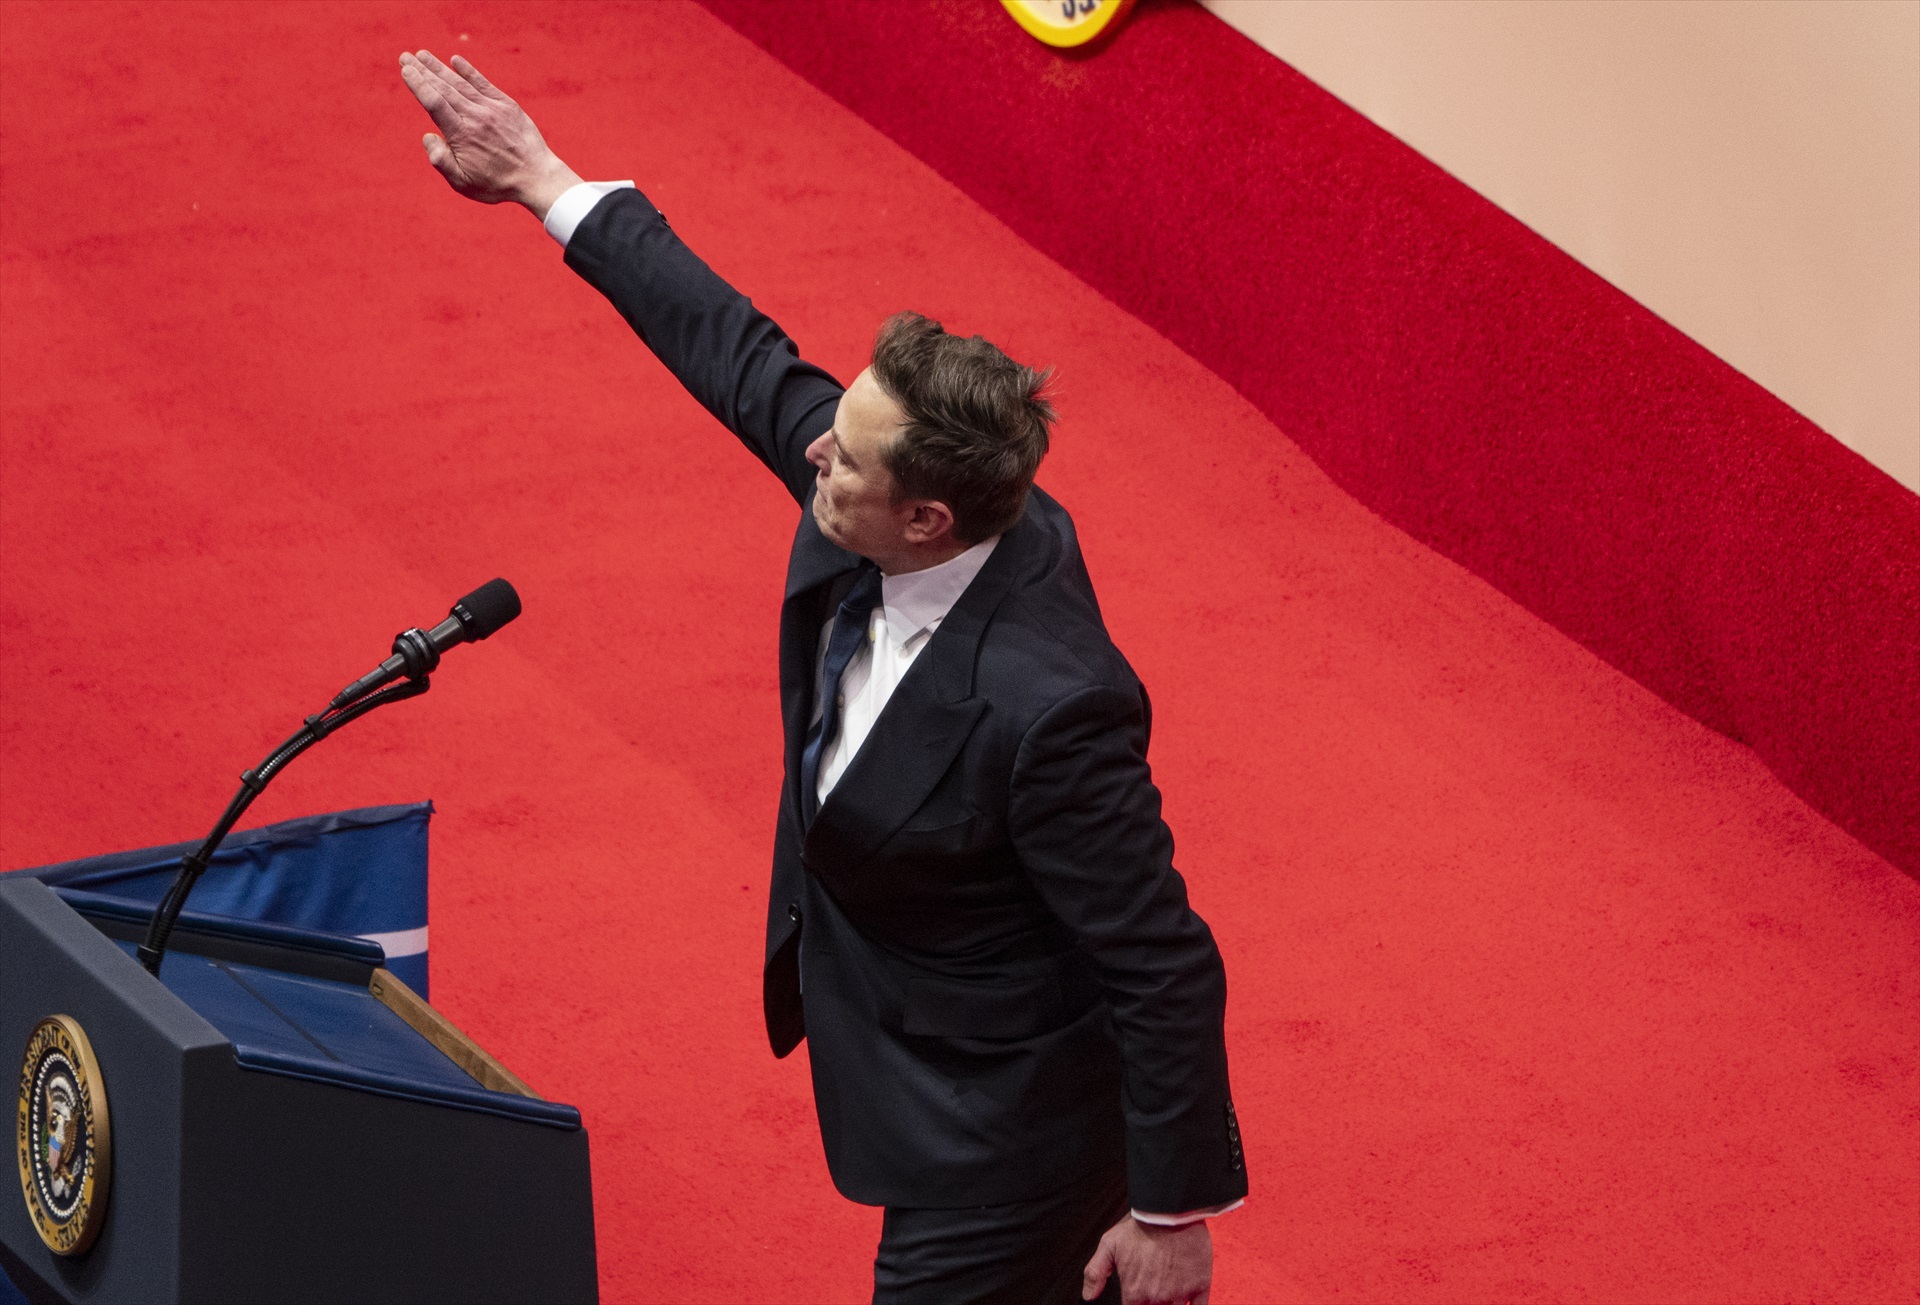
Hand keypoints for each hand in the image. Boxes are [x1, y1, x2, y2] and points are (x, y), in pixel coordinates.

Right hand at [397, 50, 581, 216]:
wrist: (537, 177)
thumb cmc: (497, 184)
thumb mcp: (463, 183)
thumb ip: (441, 160)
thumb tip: (428, 136)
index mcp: (461, 134)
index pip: (434, 102)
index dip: (418, 84)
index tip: (405, 70)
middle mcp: (475, 116)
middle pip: (443, 88)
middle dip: (422, 71)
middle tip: (405, 56)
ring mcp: (492, 109)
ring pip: (461, 84)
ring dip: (439, 68)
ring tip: (422, 55)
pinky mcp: (507, 106)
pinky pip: (484, 84)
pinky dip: (469, 71)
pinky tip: (455, 60)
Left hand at [1082, 1215, 1211, 1304]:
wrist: (1169, 1209)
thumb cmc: (1139, 1226)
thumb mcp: (1109, 1244)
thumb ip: (1095, 1273)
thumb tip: (1088, 1296)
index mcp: (1134, 1293)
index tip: (1137, 1299)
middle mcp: (1157, 1298)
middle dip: (1151, 1304)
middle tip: (1153, 1288)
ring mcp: (1180, 1293)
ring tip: (1167, 1290)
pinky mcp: (1200, 1285)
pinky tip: (1187, 1301)